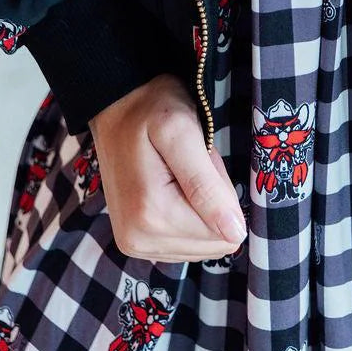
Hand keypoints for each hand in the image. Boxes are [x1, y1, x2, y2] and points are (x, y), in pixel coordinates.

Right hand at [87, 73, 246, 261]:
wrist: (116, 106)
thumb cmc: (152, 110)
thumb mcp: (183, 133)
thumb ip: (207, 185)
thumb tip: (235, 234)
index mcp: (151, 216)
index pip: (222, 234)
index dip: (223, 194)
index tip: (201, 162)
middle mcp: (139, 240)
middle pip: (212, 242)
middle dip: (213, 202)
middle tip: (191, 164)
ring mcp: (134, 244)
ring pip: (200, 244)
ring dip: (200, 207)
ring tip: (179, 172)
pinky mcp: (135, 243)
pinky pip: (183, 243)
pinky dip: (187, 213)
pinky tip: (171, 185)